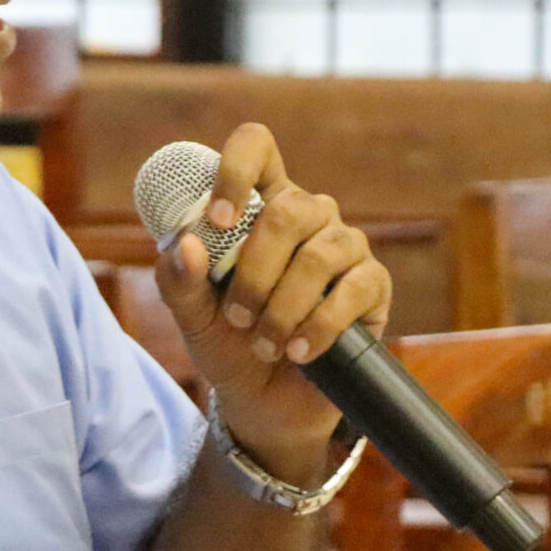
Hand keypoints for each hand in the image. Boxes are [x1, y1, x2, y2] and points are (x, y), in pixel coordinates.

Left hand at [153, 123, 390, 484]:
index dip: (236, 171)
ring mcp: (344, 246)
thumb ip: (179, 279)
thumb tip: (187, 244)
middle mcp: (307, 214)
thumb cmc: (227, 344)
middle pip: (288, 210)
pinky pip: (352, 290)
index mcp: (259, 205)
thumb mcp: (191, 315)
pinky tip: (298, 352)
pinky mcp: (372, 284)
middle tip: (237, 317)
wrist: (265, 402)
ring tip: (264, 343)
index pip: (256, 148)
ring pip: (318, 255)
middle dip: (254, 272)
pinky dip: (318, 327)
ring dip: (283, 307)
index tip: (217, 221)